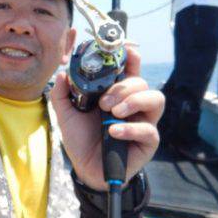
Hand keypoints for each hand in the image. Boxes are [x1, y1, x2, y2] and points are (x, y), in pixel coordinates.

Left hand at [50, 46, 163, 191]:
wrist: (85, 168)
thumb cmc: (80, 138)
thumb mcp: (66, 114)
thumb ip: (62, 94)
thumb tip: (61, 74)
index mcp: (116, 93)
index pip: (130, 69)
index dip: (131, 56)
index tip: (126, 49)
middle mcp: (133, 104)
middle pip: (141, 82)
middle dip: (123, 88)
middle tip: (104, 103)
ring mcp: (142, 121)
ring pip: (155, 99)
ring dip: (134, 101)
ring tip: (113, 113)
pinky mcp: (148, 141)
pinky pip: (149, 129)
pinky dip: (131, 128)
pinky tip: (113, 133)